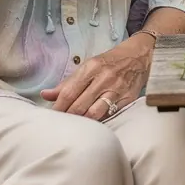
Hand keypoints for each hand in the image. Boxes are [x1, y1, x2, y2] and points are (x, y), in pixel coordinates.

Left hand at [40, 34, 154, 119]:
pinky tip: (92, 125)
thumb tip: (45, 95)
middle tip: (60, 126)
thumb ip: (67, 83)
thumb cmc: (110, 62)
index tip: (51, 117)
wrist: (139, 56)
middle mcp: (104, 78)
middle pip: (79, 106)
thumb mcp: (88, 66)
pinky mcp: (127, 100)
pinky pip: (109, 116)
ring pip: (94, 114)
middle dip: (68, 118)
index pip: (68, 93)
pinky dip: (98, 122)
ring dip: (82, 123)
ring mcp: (116, 90)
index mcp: (91, 68)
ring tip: (75, 127)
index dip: (57, 108)